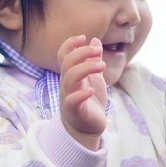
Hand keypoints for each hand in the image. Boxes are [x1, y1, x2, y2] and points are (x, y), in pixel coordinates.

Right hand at [58, 35, 107, 150]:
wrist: (87, 129)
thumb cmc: (89, 102)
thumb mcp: (94, 78)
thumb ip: (93, 60)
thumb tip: (95, 40)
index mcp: (71, 75)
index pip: (63, 55)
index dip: (70, 43)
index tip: (83, 37)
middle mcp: (67, 84)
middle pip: (67, 63)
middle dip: (82, 53)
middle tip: (98, 51)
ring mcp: (69, 97)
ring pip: (70, 78)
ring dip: (86, 68)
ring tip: (102, 66)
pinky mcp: (75, 111)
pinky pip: (72, 100)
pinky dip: (81, 94)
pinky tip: (91, 90)